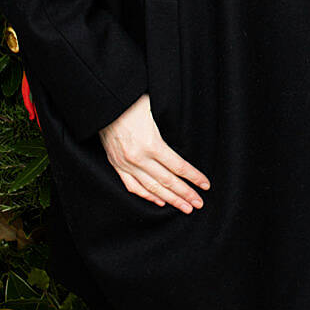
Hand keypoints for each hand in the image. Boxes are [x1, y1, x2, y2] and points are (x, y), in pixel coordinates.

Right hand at [99, 93, 209, 213]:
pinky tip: (159, 201)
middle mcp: (139, 158)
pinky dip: (147, 196)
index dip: (193, 177)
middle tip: (199, 203)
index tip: (205, 184)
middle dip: (185, 194)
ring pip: (152, 188)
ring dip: (170, 200)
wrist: (104, 103)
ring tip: (184, 207)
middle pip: (167, 181)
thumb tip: (185, 139)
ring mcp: (126, 164)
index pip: (178, 166)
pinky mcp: (116, 165)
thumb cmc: (131, 101)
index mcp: (151, 143)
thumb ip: (169, 127)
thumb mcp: (155, 110)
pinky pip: (133, 186)